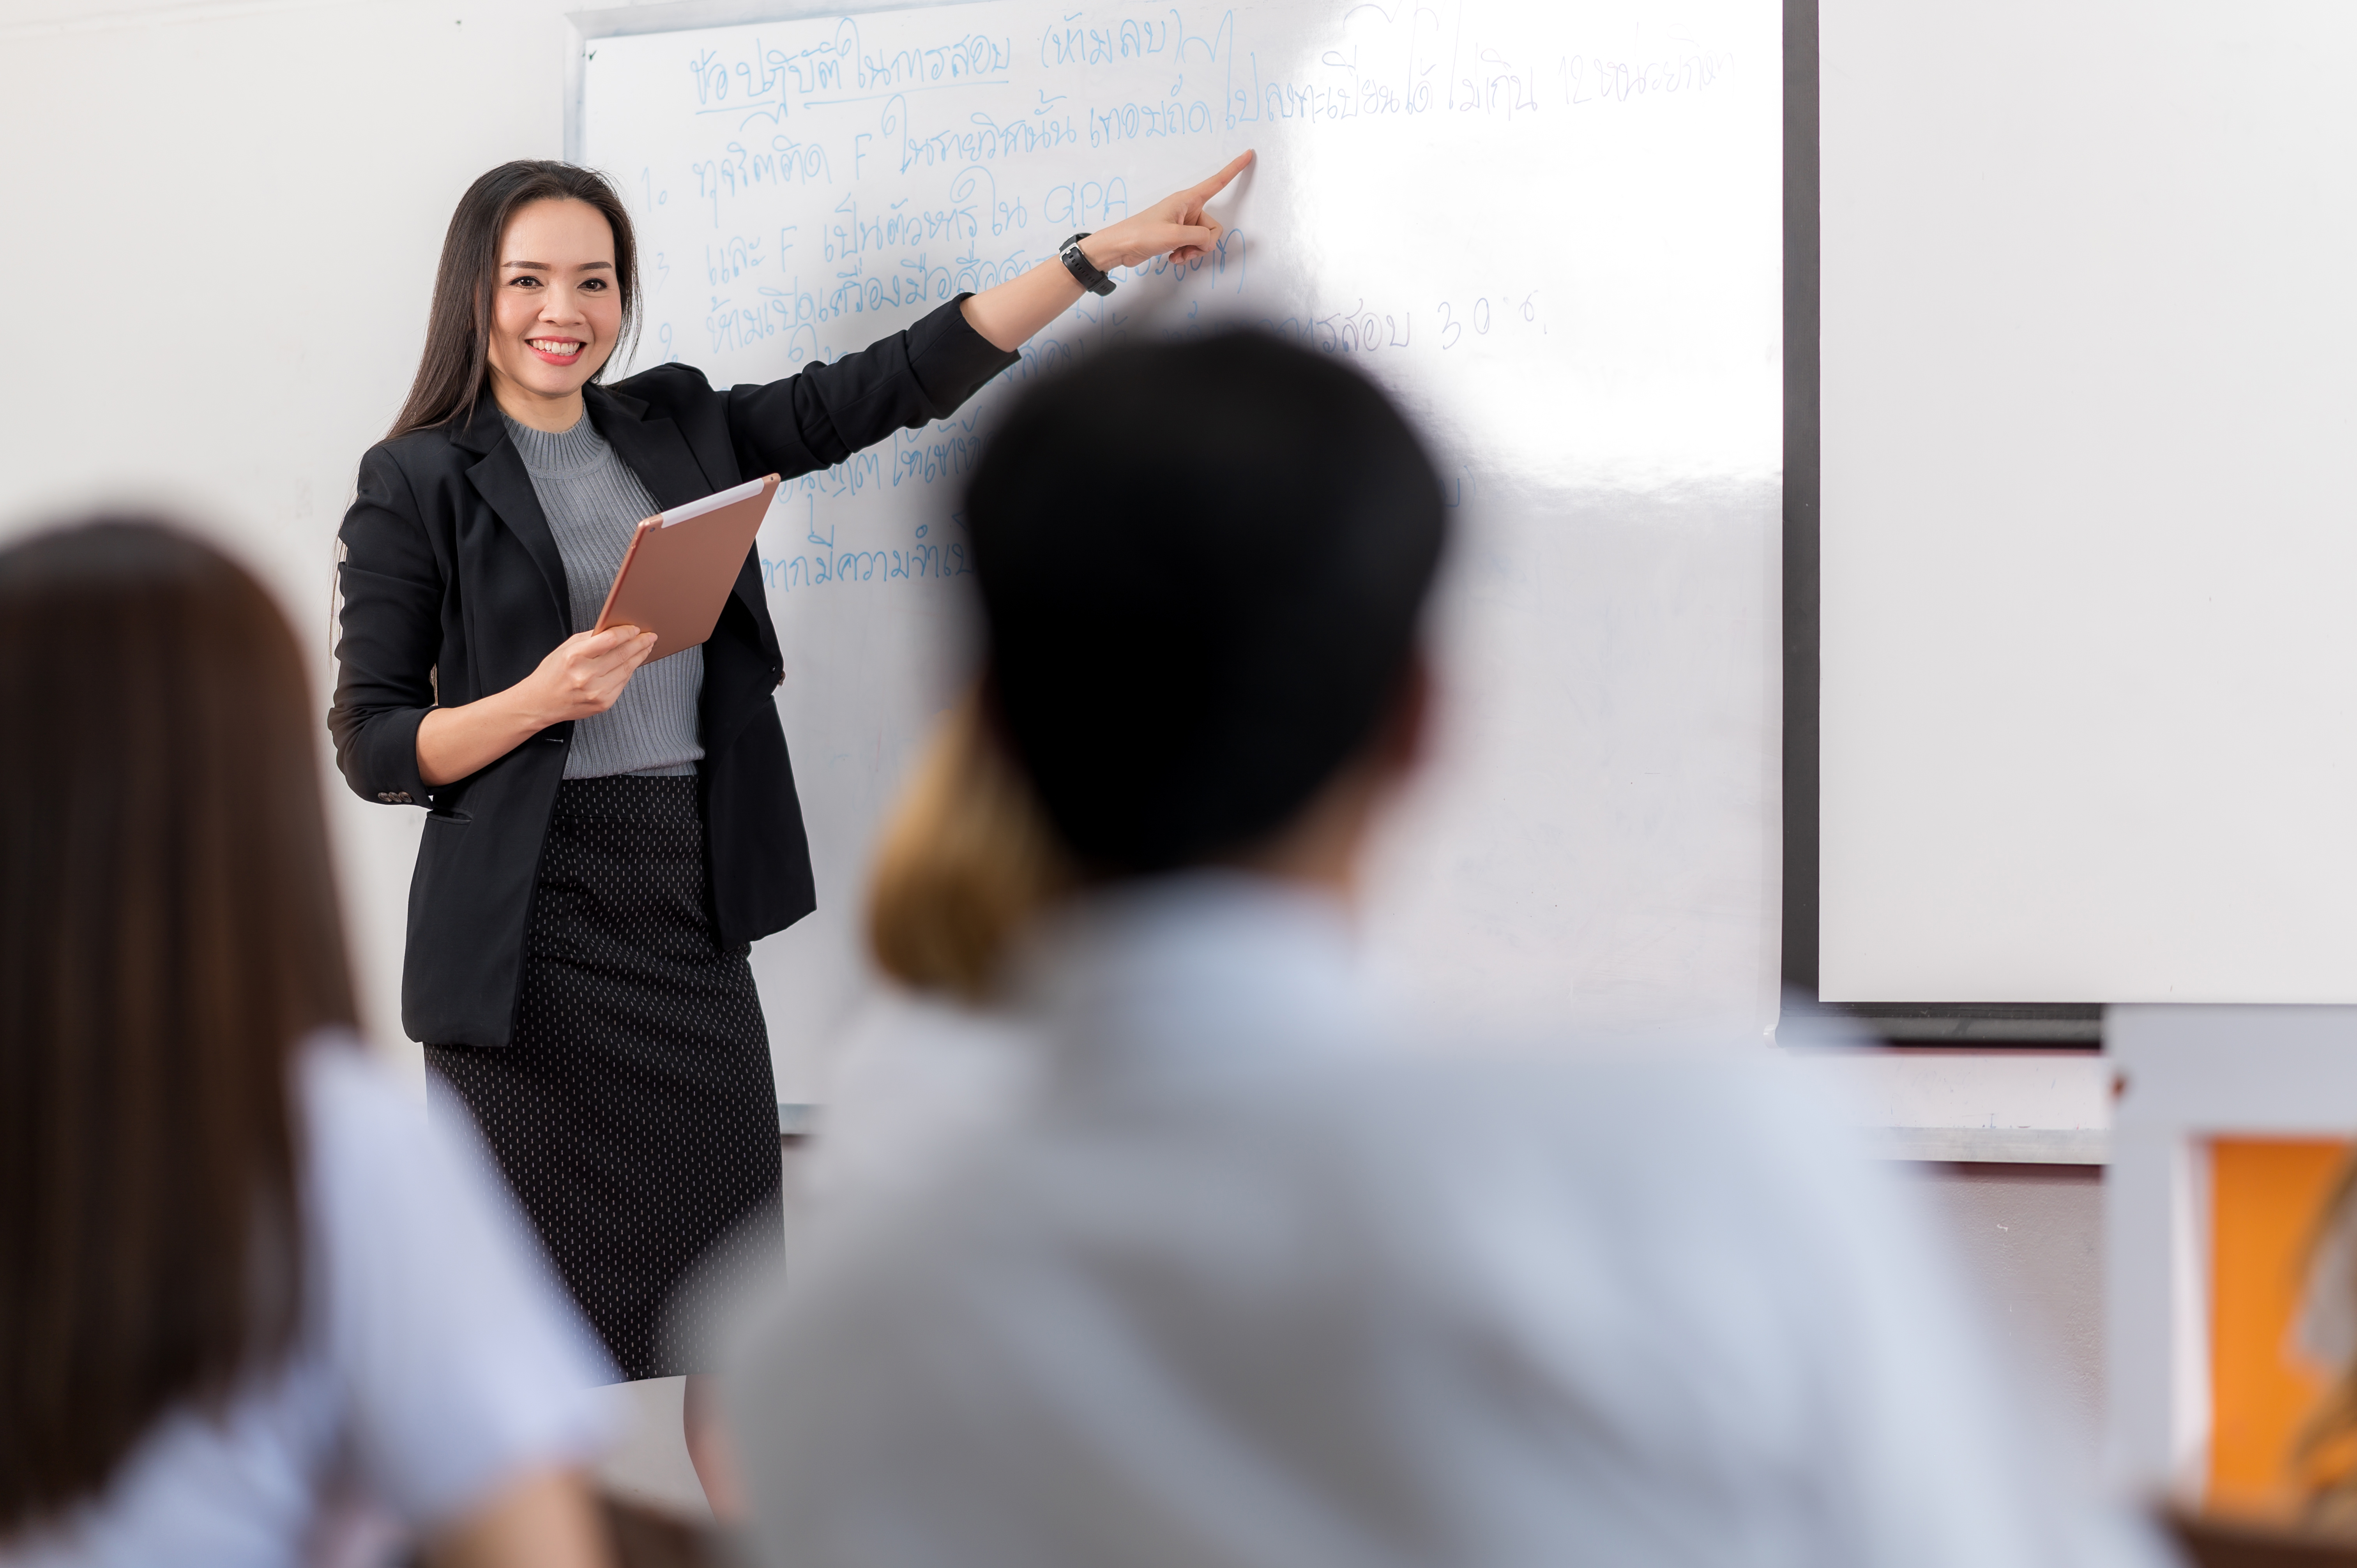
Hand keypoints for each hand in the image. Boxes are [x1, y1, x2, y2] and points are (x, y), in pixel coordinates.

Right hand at [519, 625, 657, 725]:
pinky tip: (632, 663)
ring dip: (639, 656)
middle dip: (640, 643)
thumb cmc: (552, 674)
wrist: (541, 702)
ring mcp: (596, 691)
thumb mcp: (565, 648)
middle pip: (623, 654)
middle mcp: (586, 675)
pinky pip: (623, 683)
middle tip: (650, 636)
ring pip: (627, 669)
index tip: (635, 628)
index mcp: (574, 657)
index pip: (609, 640)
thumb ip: (589, 638)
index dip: (626, 632)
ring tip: (646, 647)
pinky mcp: (603, 703)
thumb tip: (614, 629)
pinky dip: (629, 671)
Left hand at [1080, 151, 1253, 269]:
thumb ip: (1199, 237)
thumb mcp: (1174, 236)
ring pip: (1203, 239)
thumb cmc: (1141, 234)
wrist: (1119, 247)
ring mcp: (1182, 223)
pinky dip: (1186, 254)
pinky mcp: (1176, 236)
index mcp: (1187, 199)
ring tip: (1178, 255)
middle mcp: (1187, 209)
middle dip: (1204, 243)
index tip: (1248, 154)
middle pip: (1212, 226)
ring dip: (1194, 251)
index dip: (1234, 169)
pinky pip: (1193, 246)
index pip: (1217, 181)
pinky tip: (1173, 258)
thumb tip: (1209, 242)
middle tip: (1187, 249)